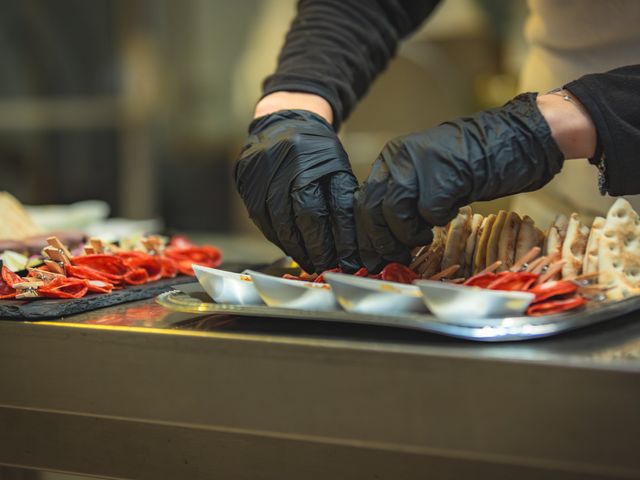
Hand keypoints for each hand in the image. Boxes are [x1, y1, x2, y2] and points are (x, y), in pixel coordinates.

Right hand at [235, 109, 358, 272]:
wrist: (283, 120)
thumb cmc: (315, 147)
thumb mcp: (337, 166)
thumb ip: (342, 198)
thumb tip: (352, 240)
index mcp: (309, 161)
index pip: (324, 210)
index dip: (337, 239)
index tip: (347, 258)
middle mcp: (282, 166)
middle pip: (300, 220)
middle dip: (316, 249)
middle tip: (327, 265)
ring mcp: (259, 174)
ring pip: (277, 224)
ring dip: (295, 248)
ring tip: (310, 261)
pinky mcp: (245, 181)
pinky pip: (261, 219)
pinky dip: (277, 237)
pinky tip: (290, 246)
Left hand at [355, 92, 564, 271]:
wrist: (512, 139)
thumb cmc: (472, 161)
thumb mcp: (426, 175)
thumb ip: (402, 196)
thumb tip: (383, 234)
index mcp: (392, 157)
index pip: (364, 200)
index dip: (366, 232)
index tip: (370, 254)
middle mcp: (400, 158)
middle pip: (372, 208)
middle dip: (380, 240)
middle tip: (394, 256)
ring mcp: (420, 165)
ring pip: (395, 213)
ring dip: (408, 234)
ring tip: (423, 236)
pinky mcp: (444, 176)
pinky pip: (429, 213)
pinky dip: (438, 221)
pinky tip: (448, 214)